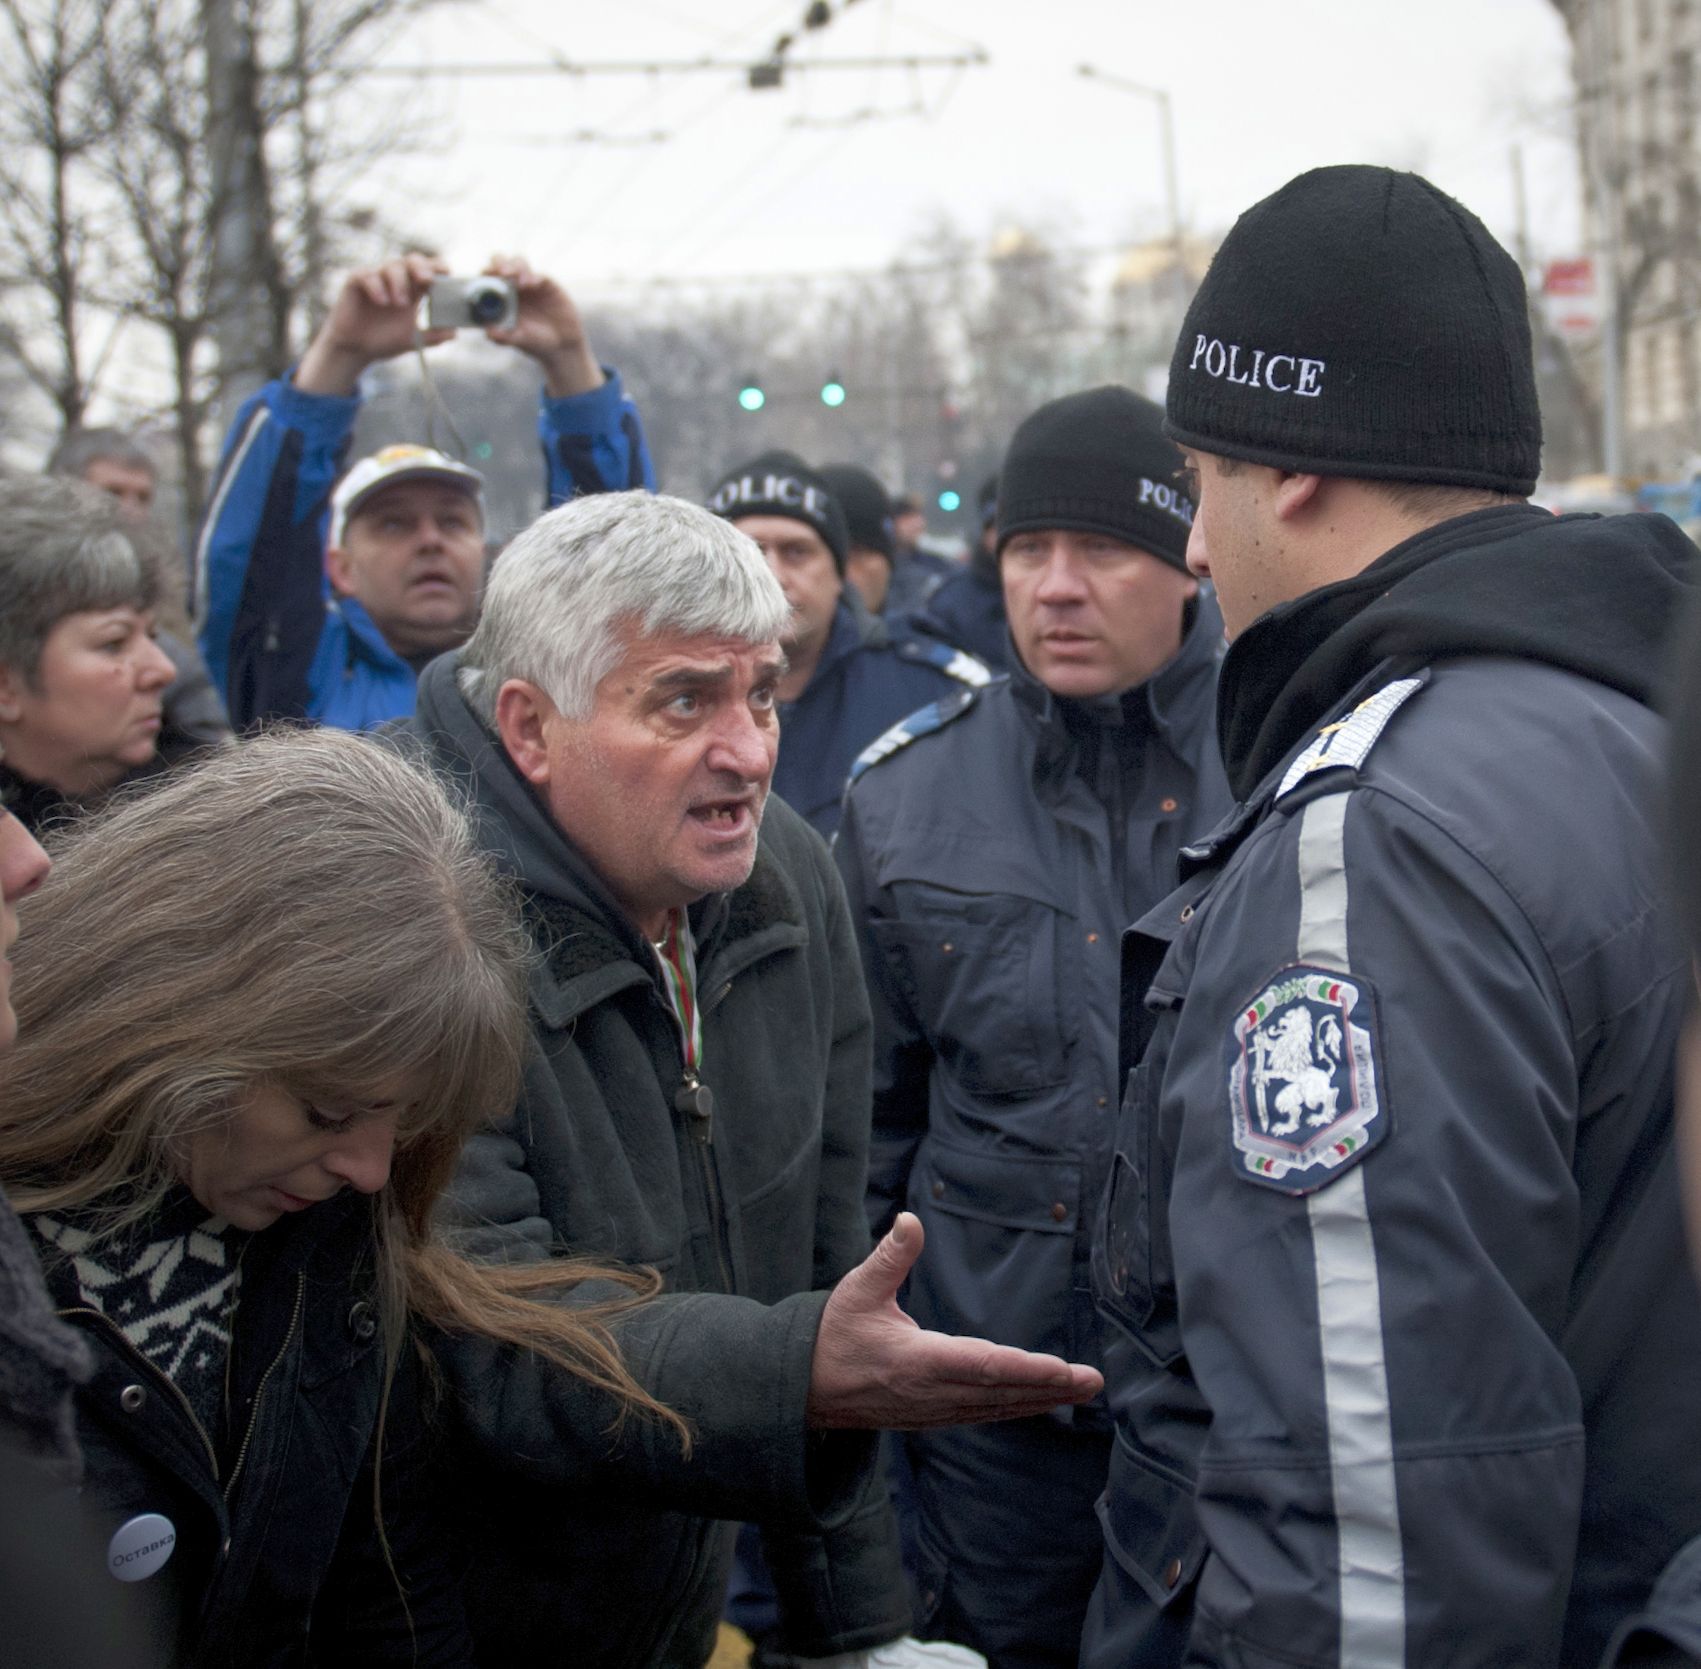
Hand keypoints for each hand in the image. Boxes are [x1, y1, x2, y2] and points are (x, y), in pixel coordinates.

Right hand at [294, 253, 450, 394]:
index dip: (439, 268)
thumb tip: (454, 331)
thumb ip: (435, 335)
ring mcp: (377, 278)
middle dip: (421, 267)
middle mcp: (398, 279)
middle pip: (413, 260)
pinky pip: (367, 275)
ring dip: (399, 283)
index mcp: (415, 289)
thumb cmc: (386, 340)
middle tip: (426, 280)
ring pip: (392, 266)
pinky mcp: (356, 282)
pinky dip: (377, 286)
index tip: (448, 275)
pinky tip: (382, 301)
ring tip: (400, 303)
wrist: (357, 350)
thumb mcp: (415, 339)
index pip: (431, 269)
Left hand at [481, 254, 604, 397]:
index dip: (484, 274)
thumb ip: (504, 338)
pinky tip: (530, 284)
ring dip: (514, 266)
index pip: (487, 277)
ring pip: (518, 262)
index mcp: (500, 297)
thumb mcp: (519, 341)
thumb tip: (488, 332)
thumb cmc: (535, 342)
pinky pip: (537, 275)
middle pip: (500, 263)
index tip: (483, 278)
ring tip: (514, 277)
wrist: (562, 344)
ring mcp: (529, 283)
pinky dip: (532, 276)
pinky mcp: (546, 284)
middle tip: (500, 272)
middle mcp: (512, 286)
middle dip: (497, 263)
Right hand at [806, 1213, 1102, 1429]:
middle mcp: (931, 1394)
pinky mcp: (932, 1416)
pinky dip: (1016, 1407)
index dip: (1025, 1369)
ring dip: (1040, 1401)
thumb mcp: (857, 1288)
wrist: (804, 1388)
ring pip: (997, 1408)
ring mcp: (933, 1411)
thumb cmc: (834, 1334)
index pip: (983, 1367)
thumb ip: (890, 1256)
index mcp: (916, 1362)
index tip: (1062, 1369)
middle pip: (1001, 1393)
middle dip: (1049, 1388)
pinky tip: (1040, 1401)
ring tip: (1080, 1390)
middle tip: (1093, 1381)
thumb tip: (911, 1219)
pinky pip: (983, 1414)